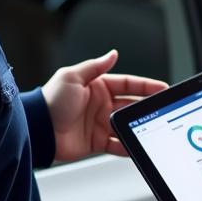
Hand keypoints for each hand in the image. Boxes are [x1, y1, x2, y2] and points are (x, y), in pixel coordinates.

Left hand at [42, 50, 167, 162]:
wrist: (38, 130)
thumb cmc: (51, 101)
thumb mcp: (72, 77)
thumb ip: (95, 66)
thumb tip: (113, 53)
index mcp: (98, 86)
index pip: (128, 84)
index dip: (146, 86)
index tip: (162, 88)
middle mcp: (101, 105)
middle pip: (131, 105)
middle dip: (147, 107)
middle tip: (163, 110)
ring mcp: (100, 124)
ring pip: (127, 125)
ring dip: (139, 127)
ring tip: (153, 129)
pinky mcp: (96, 142)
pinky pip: (118, 144)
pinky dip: (128, 146)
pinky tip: (137, 146)